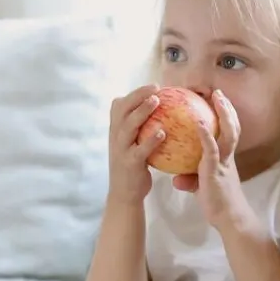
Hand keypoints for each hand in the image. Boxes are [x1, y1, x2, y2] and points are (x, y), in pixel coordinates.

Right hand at [106, 84, 165, 205]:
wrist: (124, 194)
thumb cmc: (134, 166)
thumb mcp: (133, 144)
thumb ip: (141, 129)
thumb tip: (164, 113)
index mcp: (116, 130)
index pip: (120, 105)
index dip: (134, 93)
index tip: (153, 86)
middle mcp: (115, 136)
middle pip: (122, 110)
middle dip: (137, 96)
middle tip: (156, 88)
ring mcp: (120, 149)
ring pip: (128, 125)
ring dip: (142, 112)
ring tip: (157, 101)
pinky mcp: (129, 163)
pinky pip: (140, 149)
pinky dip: (150, 140)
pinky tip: (163, 132)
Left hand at [172, 90, 249, 229]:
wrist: (229, 218)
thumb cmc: (217, 203)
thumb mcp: (203, 188)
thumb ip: (191, 180)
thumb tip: (176, 178)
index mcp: (225, 158)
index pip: (228, 133)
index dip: (226, 117)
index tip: (219, 102)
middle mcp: (227, 157)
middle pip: (232, 127)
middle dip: (227, 109)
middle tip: (219, 93)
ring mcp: (223, 162)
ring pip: (228, 133)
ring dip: (223, 114)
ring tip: (216, 98)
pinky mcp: (216, 171)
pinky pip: (211, 149)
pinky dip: (206, 135)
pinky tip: (198, 123)